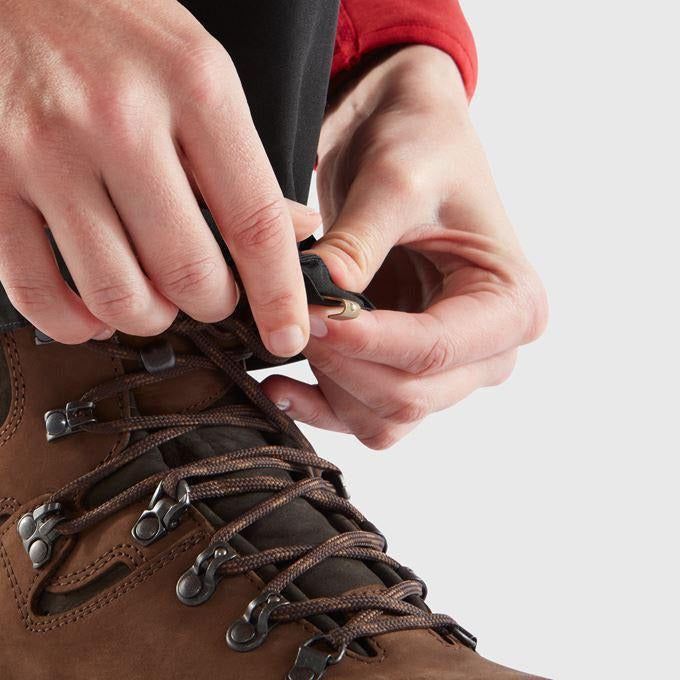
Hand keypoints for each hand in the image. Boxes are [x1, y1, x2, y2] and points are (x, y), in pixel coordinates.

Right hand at [0, 0, 315, 355]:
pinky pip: (35, 292)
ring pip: (116, 294)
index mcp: (194, 89)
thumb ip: (244, 160)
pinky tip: (93, 310)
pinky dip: (73, 322)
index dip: (279, 295)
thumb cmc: (117, 27)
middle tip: (212, 295)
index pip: (254, 222)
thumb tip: (296, 232)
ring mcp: (45, 153)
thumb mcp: (201, 70)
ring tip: (155, 300)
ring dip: (148, 318)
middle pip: (188, 273)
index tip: (287, 335)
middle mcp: (119, 122)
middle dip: (212, 305)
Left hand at [262, 45, 547, 448]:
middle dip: (342, 365)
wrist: (407, 137)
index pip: (434, 348)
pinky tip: (283, 384)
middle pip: (410, 394)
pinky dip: (324, 407)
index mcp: (511, 303)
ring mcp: (447, 367)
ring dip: (329, 391)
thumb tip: (317, 297)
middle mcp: (488, 348)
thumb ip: (358, 246)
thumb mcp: (394, 182)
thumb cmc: (421, 146)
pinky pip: (367, 416)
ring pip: (385, 417)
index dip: (366, 342)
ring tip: (287, 341)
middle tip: (291, 321)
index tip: (308, 317)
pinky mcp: (405, 368)